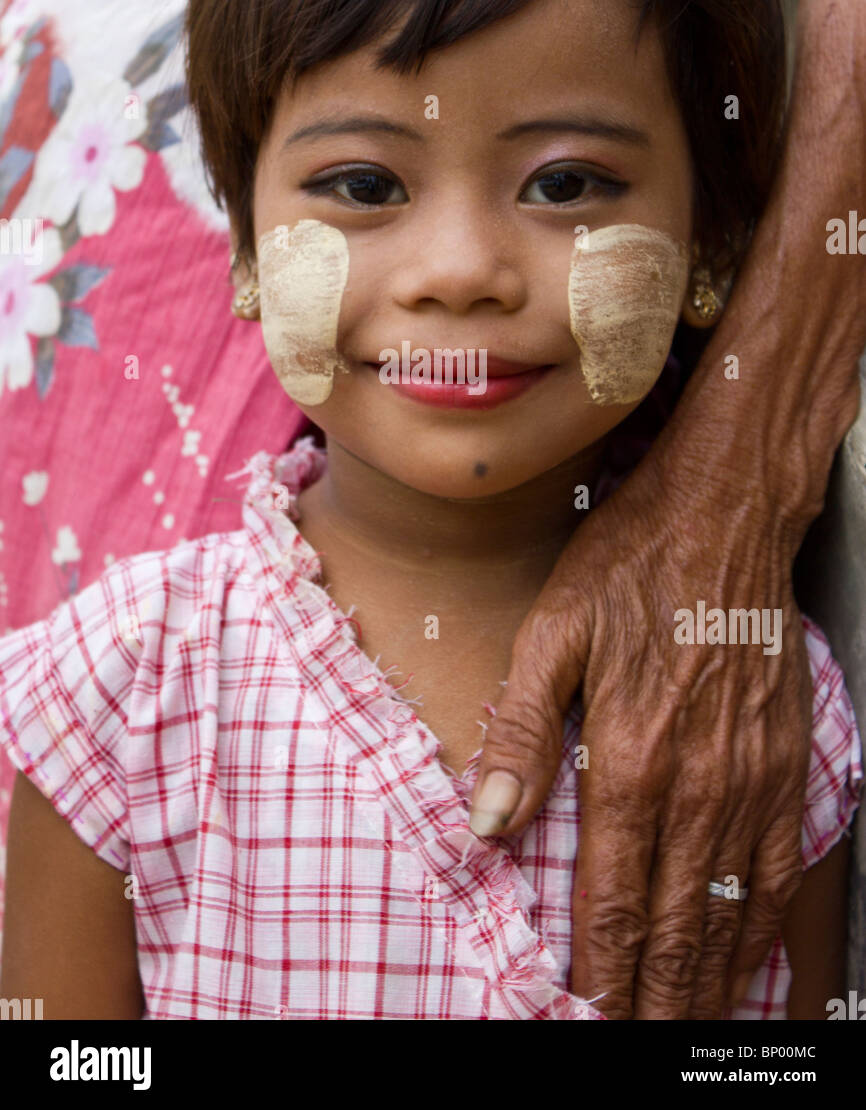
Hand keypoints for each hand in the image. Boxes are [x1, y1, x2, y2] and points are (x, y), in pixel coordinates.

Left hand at [467, 428, 812, 1018]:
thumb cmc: (631, 565)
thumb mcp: (554, 632)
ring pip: (729, 912)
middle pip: (673, 926)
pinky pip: (778, 868)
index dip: (600, 972)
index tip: (588, 1018)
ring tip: (685, 1029)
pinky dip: (759, 927)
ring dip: (705, 982)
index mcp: (631, 760)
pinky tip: (747, 958)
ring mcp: (749, 779)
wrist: (726, 515)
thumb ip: (522, 732)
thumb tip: (489, 821)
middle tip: (637, 1046)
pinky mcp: (784, 761)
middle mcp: (697, 786)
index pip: (612, 900)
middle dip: (653, 1000)